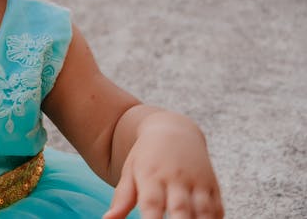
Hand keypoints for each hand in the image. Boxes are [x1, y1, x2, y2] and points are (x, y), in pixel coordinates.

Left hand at [103, 112, 223, 218]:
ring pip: (204, 210)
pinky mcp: (212, 184)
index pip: (152, 205)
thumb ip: (121, 199)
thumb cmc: (146, 157)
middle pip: (181, 209)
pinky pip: (217, 208)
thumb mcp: (130, 172)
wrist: (173, 129)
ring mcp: (196, 181)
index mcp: (151, 177)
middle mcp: (175, 179)